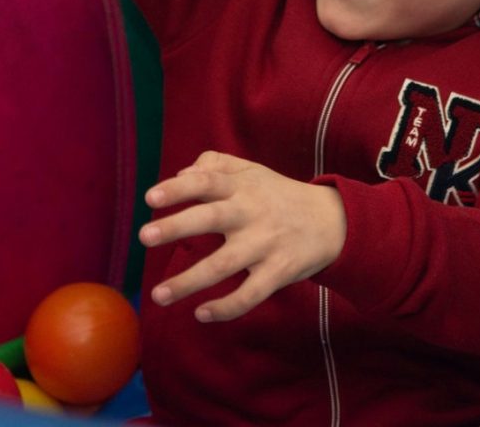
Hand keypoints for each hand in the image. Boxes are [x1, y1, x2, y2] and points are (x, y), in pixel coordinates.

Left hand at [141, 151, 346, 322]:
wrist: (333, 221)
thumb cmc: (279, 195)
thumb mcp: (253, 171)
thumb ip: (216, 165)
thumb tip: (179, 174)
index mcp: (242, 187)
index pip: (207, 181)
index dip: (178, 189)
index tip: (150, 198)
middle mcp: (252, 213)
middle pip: (211, 218)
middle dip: (178, 227)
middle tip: (145, 236)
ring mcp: (266, 244)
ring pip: (224, 264)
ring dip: (190, 280)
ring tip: (158, 295)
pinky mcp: (279, 271)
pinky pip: (251, 293)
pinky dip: (227, 307)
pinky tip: (201, 314)